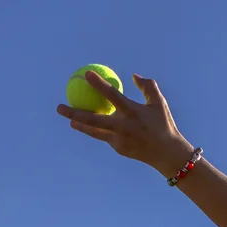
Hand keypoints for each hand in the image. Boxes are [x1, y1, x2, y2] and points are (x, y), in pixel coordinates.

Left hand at [57, 72, 192, 174]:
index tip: (86, 74)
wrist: (167, 153)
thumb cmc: (164, 124)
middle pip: (92, 119)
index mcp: (133, 112)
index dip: (98, 84)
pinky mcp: (118, 148)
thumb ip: (148, 86)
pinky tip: (93, 127)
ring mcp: (118, 139)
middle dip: (73, 112)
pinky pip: (106, 136)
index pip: (111, 95)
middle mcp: (123, 126)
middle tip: (60, 106)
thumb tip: (133, 76)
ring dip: (79, 125)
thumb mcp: (160, 103)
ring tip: (69, 121)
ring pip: (94, 131)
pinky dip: (99, 131)